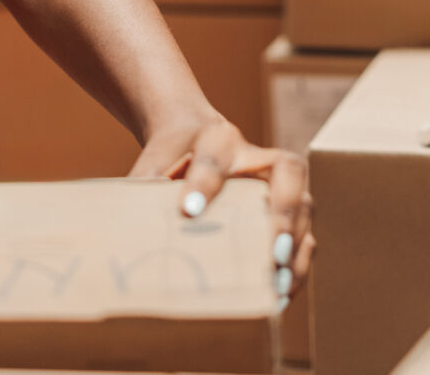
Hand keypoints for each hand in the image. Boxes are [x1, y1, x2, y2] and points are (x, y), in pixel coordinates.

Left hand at [129, 112, 312, 303]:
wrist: (195, 136)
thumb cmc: (175, 154)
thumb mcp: (156, 160)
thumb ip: (145, 186)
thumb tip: (124, 230)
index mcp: (219, 138)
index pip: (214, 157)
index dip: (204, 183)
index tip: (189, 211)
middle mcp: (258, 156)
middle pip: (287, 171)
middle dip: (283, 212)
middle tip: (273, 251)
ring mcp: (281, 181)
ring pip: (305, 205)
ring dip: (296, 246)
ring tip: (279, 281)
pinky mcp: (290, 208)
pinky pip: (304, 234)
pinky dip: (298, 264)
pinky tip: (280, 293)